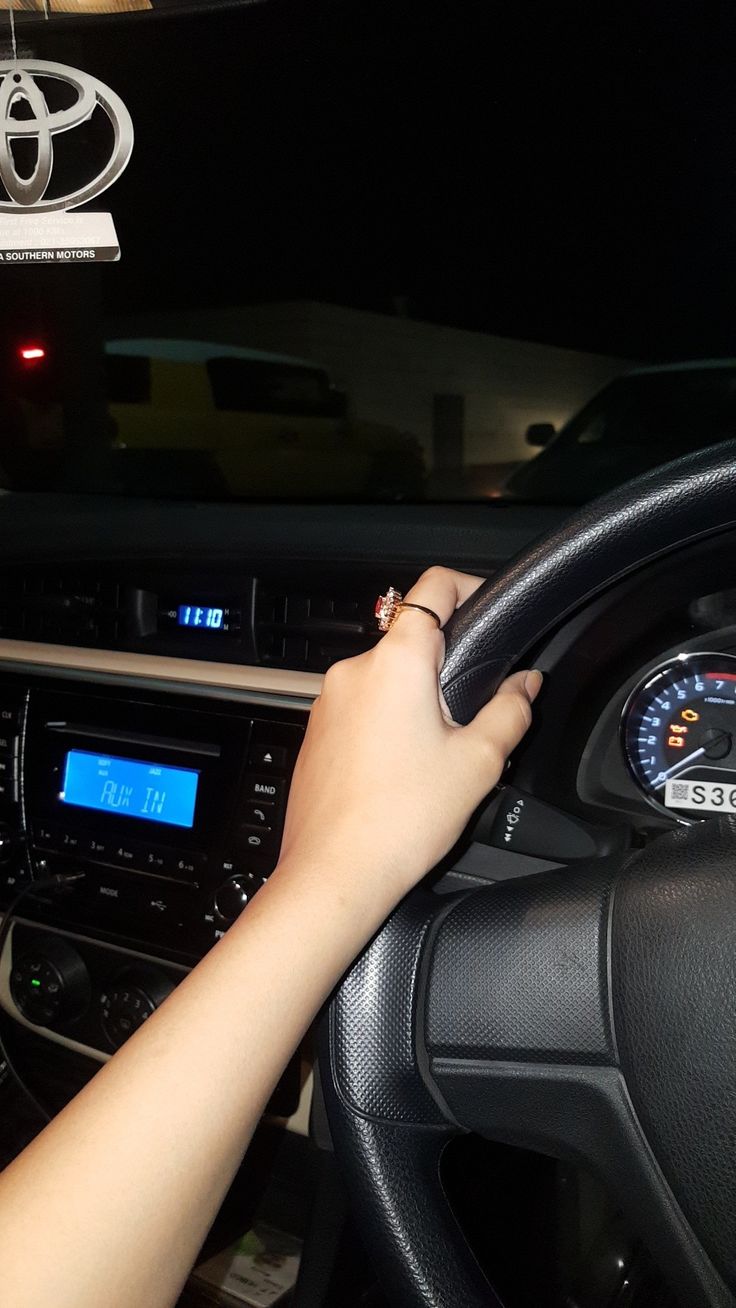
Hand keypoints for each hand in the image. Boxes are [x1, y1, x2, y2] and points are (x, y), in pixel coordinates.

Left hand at [277, 566, 541, 912]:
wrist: (335, 873)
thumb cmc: (398, 821)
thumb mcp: (478, 762)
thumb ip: (511, 710)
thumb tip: (525, 685)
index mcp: (396, 663)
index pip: (433, 588)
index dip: (467, 587)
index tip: (487, 606)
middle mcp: (354, 672)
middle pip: (410, 641)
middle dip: (445, 668)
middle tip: (473, 713)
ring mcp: (328, 702)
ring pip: (385, 679)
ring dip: (414, 701)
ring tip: (436, 755)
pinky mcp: (316, 732)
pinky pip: (360, 710)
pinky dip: (386, 725)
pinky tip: (402, 772)